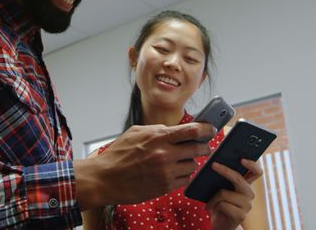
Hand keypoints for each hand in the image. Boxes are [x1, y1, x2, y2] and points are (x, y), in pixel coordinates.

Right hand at [76, 122, 214, 208]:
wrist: (105, 178)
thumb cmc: (118, 154)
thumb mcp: (136, 132)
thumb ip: (157, 130)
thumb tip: (173, 129)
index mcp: (158, 137)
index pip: (192, 130)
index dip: (206, 129)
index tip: (211, 129)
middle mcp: (165, 154)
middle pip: (198, 149)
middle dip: (203, 148)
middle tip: (202, 148)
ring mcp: (166, 172)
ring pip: (192, 166)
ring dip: (189, 163)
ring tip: (179, 162)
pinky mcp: (164, 187)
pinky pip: (184, 180)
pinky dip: (181, 176)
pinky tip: (172, 173)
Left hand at [205, 159, 262, 229]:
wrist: (220, 225)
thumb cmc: (219, 205)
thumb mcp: (221, 190)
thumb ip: (223, 179)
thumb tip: (215, 164)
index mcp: (246, 185)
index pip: (256, 172)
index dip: (252, 164)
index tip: (242, 159)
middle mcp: (249, 194)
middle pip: (238, 179)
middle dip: (225, 171)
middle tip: (213, 165)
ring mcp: (247, 205)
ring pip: (225, 193)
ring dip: (213, 197)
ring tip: (209, 202)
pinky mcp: (241, 215)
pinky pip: (223, 204)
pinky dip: (212, 205)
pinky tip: (210, 208)